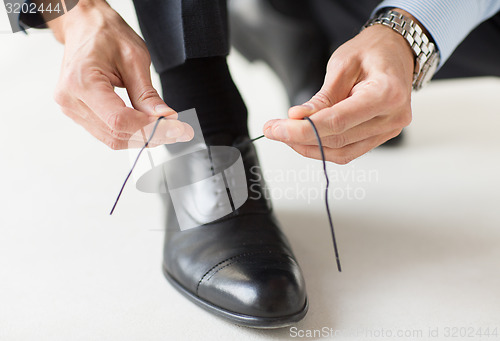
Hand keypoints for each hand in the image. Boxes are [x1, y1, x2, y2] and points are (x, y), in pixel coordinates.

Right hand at [47, 1, 192, 148]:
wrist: (84, 26)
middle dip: (152, 135)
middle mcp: (71, 99)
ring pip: (113, 138)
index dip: (150, 128)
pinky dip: (131, 133)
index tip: (176, 129)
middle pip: (117, 133)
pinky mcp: (78, 113)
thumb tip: (166, 118)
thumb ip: (148, 94)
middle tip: (179, 131)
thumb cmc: (105, 35)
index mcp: (81, 82)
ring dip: (143, 138)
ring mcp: (72, 109)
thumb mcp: (134, 59)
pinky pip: (107, 132)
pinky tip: (148, 126)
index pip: (119, 120)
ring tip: (167, 129)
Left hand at [263, 13, 414, 163]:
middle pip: (338, 140)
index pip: (338, 121)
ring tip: (286, 134)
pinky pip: (349, 151)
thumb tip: (297, 118)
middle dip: (300, 138)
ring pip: (342, 152)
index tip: (276, 129)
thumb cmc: (371, 52)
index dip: (303, 130)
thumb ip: (322, 97)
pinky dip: (324, 148)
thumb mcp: (342, 65)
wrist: (396, 52)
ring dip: (309, 147)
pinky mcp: (381, 136)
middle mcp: (393, 117)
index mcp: (387, 93)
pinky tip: (304, 138)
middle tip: (274, 130)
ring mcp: (389, 130)